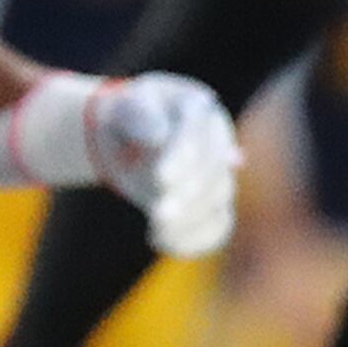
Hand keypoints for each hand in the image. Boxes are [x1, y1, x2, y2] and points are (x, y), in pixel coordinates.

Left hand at [84, 73, 238, 260]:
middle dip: (186, 196)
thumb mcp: (129, 104)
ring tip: (156, 229)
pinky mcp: (210, 206)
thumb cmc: (131, 115)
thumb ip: (141, 114)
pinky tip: (161, 242)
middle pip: (213, 175)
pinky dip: (192, 241)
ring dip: (189, 222)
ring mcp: (217, 176)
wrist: (131, 136)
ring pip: (217, 205)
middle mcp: (217, 144)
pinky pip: (214, 229)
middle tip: (158, 213)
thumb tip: (157, 138)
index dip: (181, 158)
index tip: (160, 179)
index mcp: (199, 111)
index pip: (197, 136)